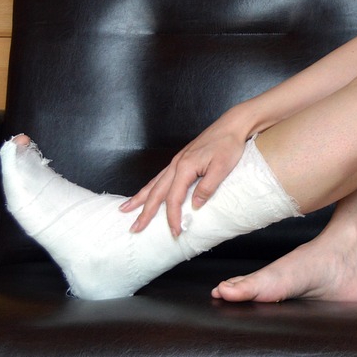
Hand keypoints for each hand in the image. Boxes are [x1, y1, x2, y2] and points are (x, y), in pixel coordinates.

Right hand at [119, 107, 256, 235]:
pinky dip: (150, 187)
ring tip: (126, 208)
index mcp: (185, 167)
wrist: (231, 125)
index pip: (174, 198)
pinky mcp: (181, 159)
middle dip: (144, 212)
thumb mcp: (222, 168)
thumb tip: (194, 206)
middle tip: (135, 227)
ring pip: (154, 183)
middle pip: (156, 192)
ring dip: (140, 198)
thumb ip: (206, 188)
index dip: (173, 217)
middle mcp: (176, 164)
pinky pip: (160, 177)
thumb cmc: (228, 145)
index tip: (175, 231)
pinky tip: (147, 192)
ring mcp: (176, 161)